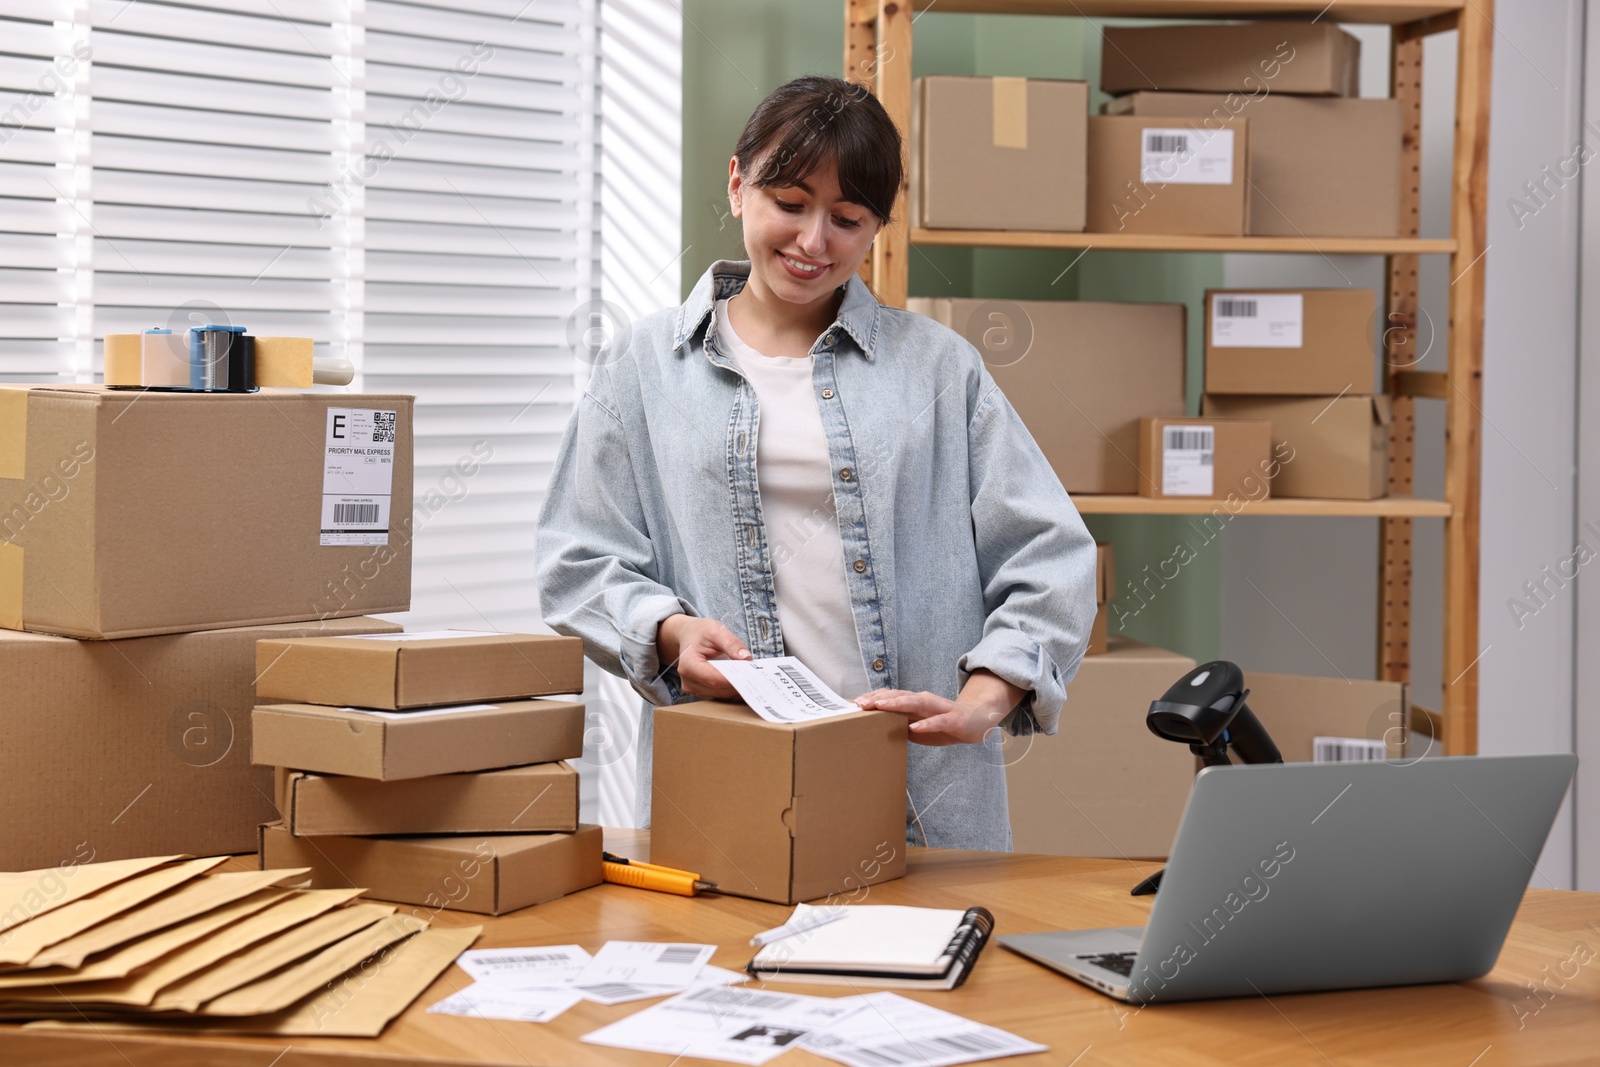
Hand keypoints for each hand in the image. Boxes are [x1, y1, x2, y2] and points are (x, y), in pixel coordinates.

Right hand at [656, 614, 750, 699]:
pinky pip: (720, 694)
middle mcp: (688, 680)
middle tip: (757, 677)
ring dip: (737, 688)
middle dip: (738, 684)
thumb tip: (746, 658)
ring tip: (751, 677)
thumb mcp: (716, 630)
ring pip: (721, 695)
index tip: (750, 675)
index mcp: (688, 664)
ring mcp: (693, 688)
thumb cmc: (700, 633)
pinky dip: (732, 689)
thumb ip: (731, 643)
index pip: (713, 678)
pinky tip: (742, 680)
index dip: (733, 679)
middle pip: (718, 689)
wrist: (688, 636)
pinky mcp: (701, 691)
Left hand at [854, 670, 1025, 745]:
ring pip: (916, 703)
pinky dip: (926, 724)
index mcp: (914, 702)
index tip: (853, 704)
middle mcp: (924, 701)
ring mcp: (938, 708)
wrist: (976, 721)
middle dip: (878, 699)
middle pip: (898, 697)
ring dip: (897, 704)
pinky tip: (914, 728)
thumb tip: (873, 731)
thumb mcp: (917, 726)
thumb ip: (899, 725)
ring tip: (881, 707)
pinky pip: (937, 721)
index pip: (890, 697)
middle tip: (859, 704)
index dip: (872, 699)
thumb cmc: (942, 724)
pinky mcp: (952, 719)